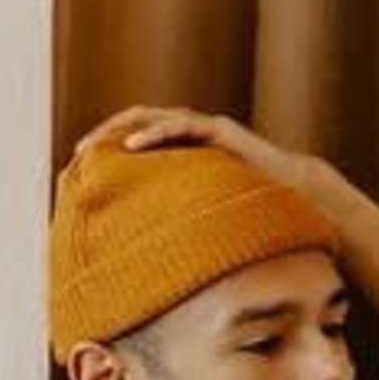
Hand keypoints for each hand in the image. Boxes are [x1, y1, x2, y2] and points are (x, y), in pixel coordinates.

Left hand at [92, 101, 348, 213]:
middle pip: (137, 125)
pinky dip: (154, 133)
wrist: (302, 199)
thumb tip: (143, 261)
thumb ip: (178, 225)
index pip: (138, 143)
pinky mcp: (221, 131)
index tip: (79, 170)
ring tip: (93, 144)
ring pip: (154, 118)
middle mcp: (192, 137)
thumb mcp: (205, 219)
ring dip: (120, 127)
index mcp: (184, 155)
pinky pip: (182, 126)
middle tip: (76, 154)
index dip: (108, 150)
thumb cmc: (253, 213)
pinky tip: (131, 147)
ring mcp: (206, 130)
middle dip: (105, 134)